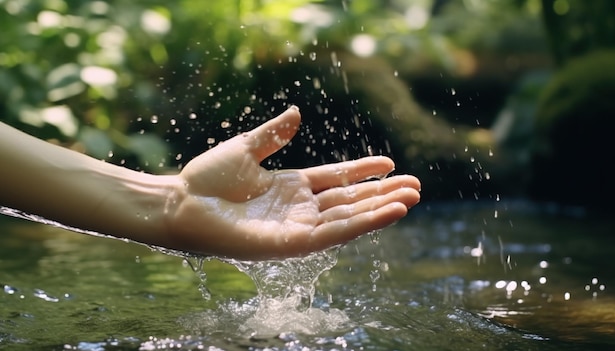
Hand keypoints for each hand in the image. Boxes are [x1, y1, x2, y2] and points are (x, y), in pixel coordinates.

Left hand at [166, 106, 420, 259]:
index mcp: (291, 186)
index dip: (363, 172)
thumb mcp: (245, 148)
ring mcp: (297, 227)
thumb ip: (273, 134)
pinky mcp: (292, 244)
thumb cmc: (206, 179)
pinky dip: (363, 224)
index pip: (336, 179)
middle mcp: (299, 208)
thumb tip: (295, 112)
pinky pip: (335, 234)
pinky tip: (388, 212)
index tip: (390, 164)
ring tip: (412, 198)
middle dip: (383, 193)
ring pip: (349, 218)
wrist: (179, 204)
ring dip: (381, 209)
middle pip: (350, 200)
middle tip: (416, 185)